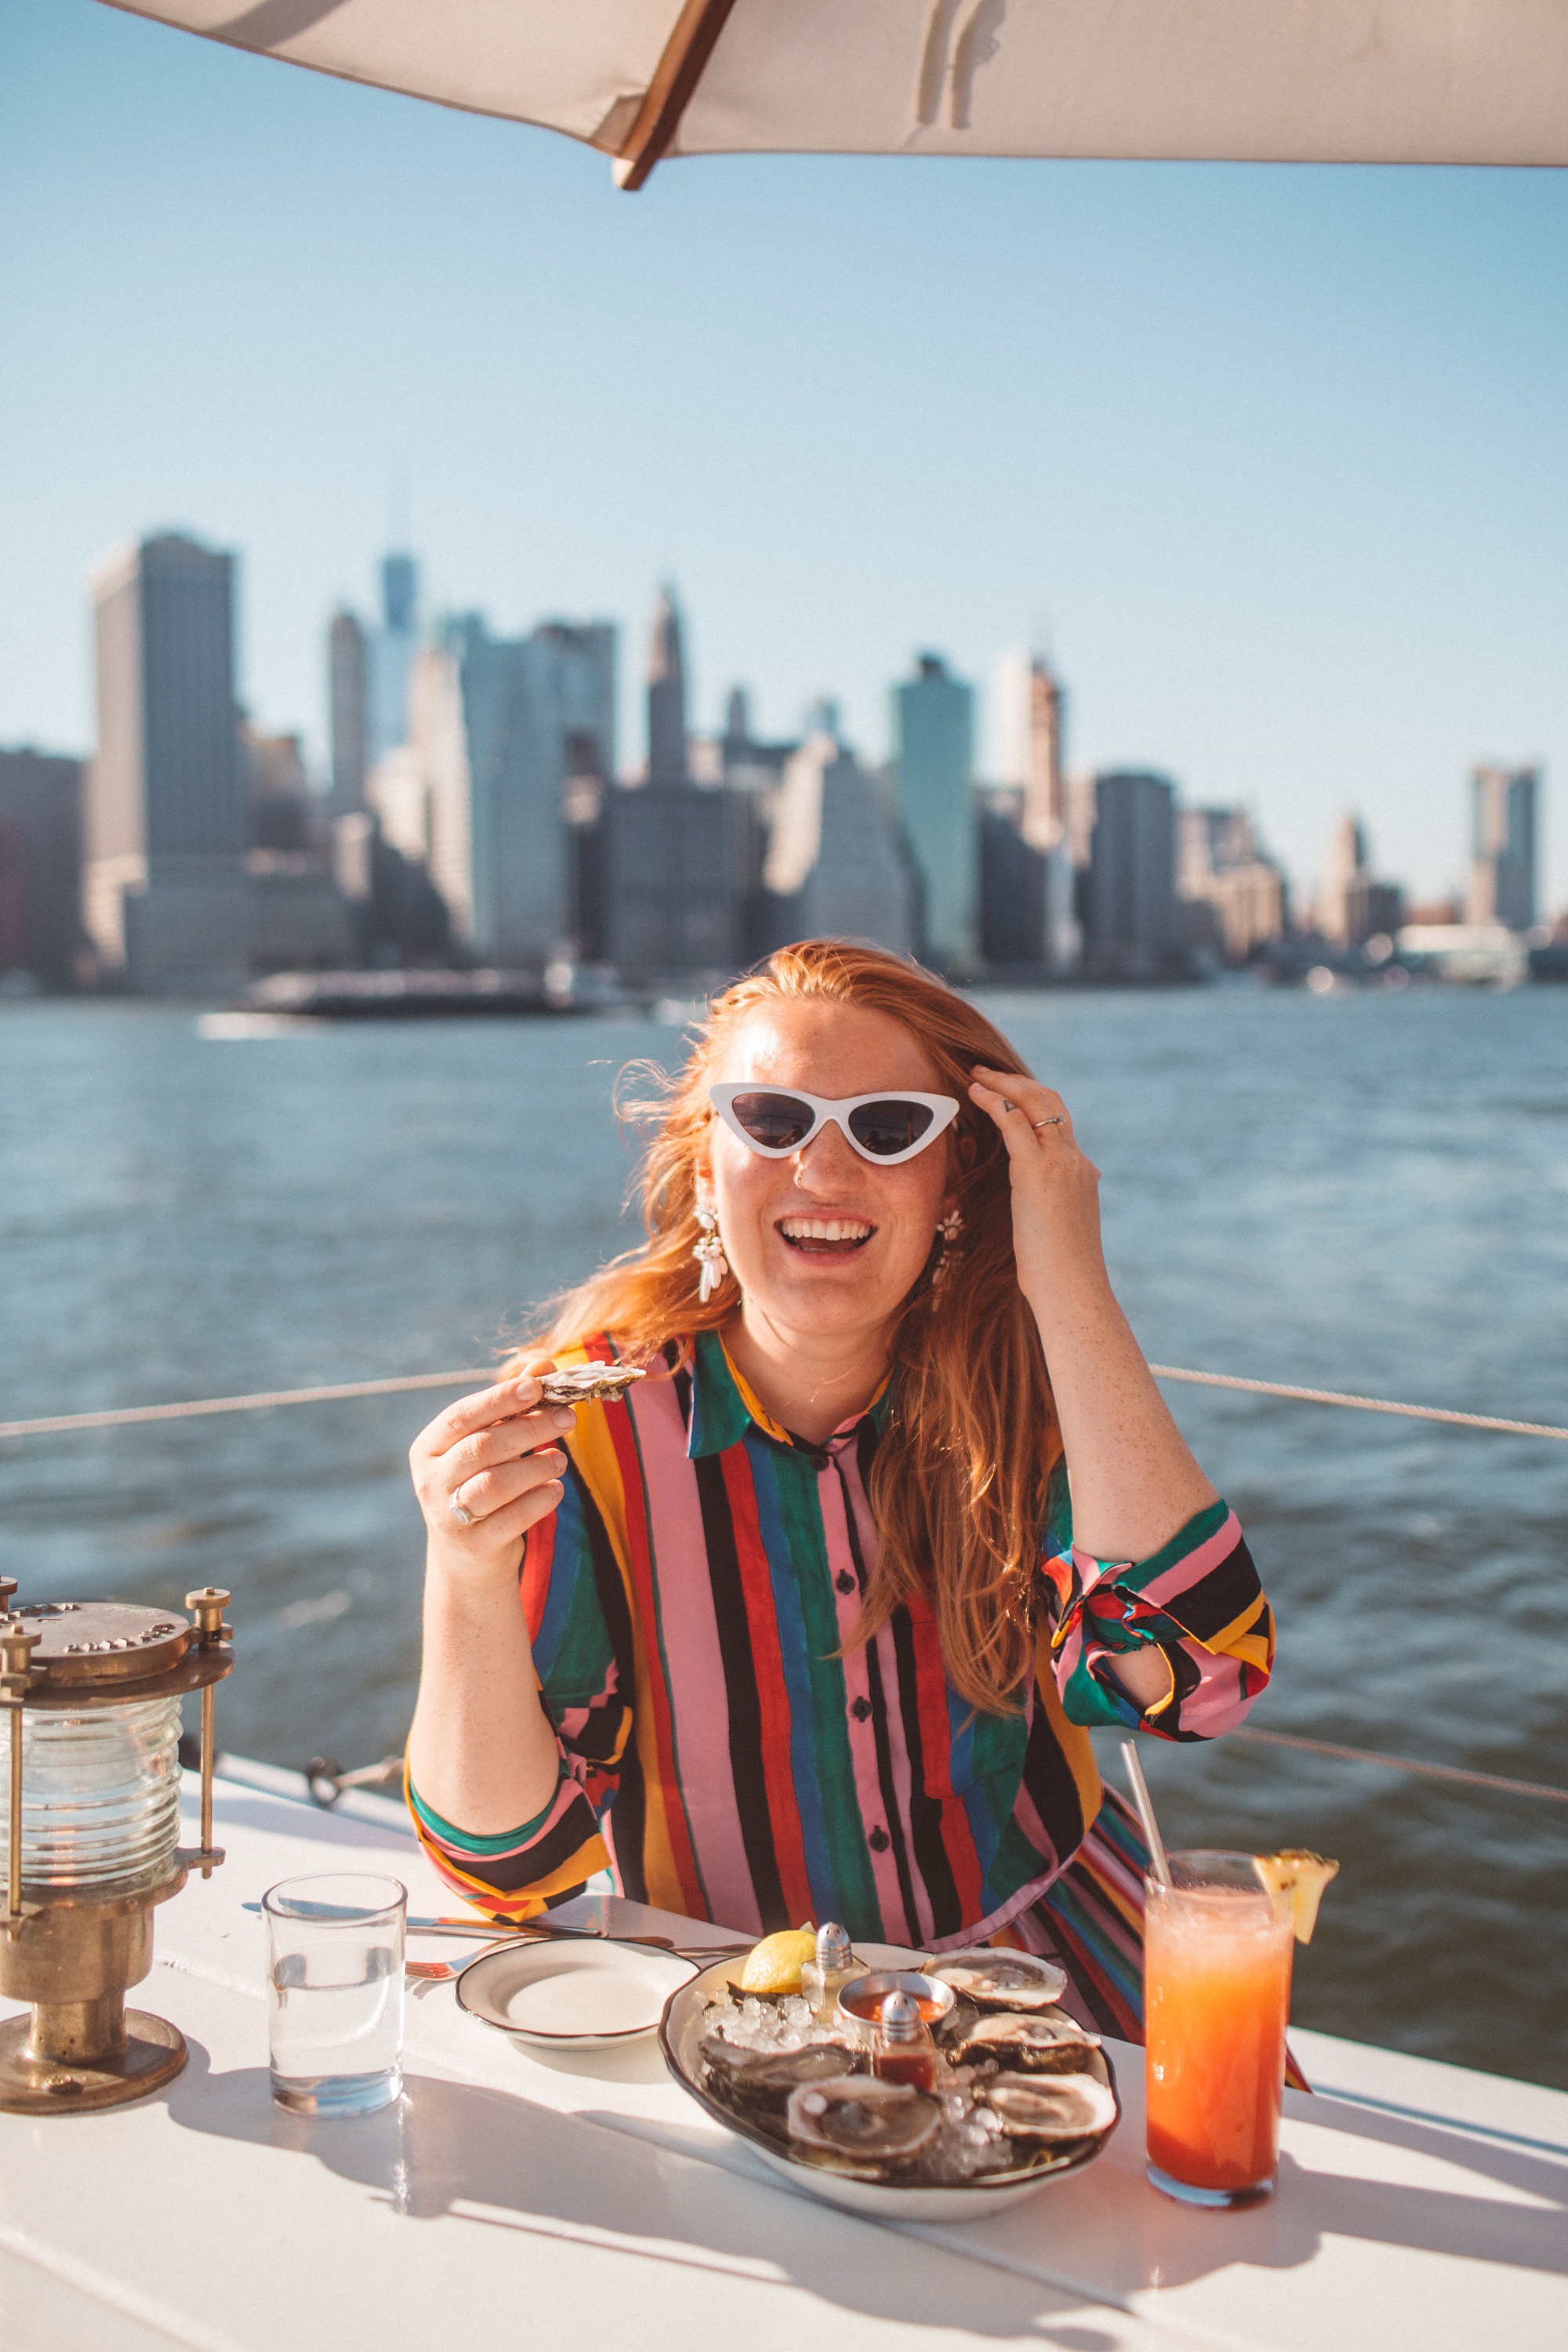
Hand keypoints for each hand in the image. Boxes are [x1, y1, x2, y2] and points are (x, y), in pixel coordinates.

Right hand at [409, 1357, 573, 1576]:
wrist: (468, 1560)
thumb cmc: (481, 1485)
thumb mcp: (490, 1445)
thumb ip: (512, 1405)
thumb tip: (542, 1363)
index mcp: (429, 1448)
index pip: (461, 1416)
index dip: (498, 1399)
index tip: (536, 1386)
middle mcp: (431, 1481)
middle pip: (482, 1448)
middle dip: (529, 1428)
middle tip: (568, 1418)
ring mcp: (449, 1516)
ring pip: (495, 1484)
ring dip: (535, 1465)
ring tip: (560, 1458)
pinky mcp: (475, 1546)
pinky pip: (513, 1518)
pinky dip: (539, 1499)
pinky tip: (555, 1488)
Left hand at [967, 1065, 1109, 1313]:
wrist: (1074, 1292)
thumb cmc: (1061, 1277)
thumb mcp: (1058, 1236)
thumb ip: (1052, 1214)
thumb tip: (1039, 1216)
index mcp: (1082, 1174)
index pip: (1059, 1125)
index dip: (1032, 1104)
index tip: (1007, 1096)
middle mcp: (1076, 1161)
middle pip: (1050, 1103)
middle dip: (1017, 1083)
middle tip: (986, 1073)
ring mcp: (1061, 1163)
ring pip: (1035, 1103)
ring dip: (1003, 1083)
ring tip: (975, 1076)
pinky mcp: (1037, 1172)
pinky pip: (1014, 1122)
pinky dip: (993, 1101)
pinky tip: (973, 1094)